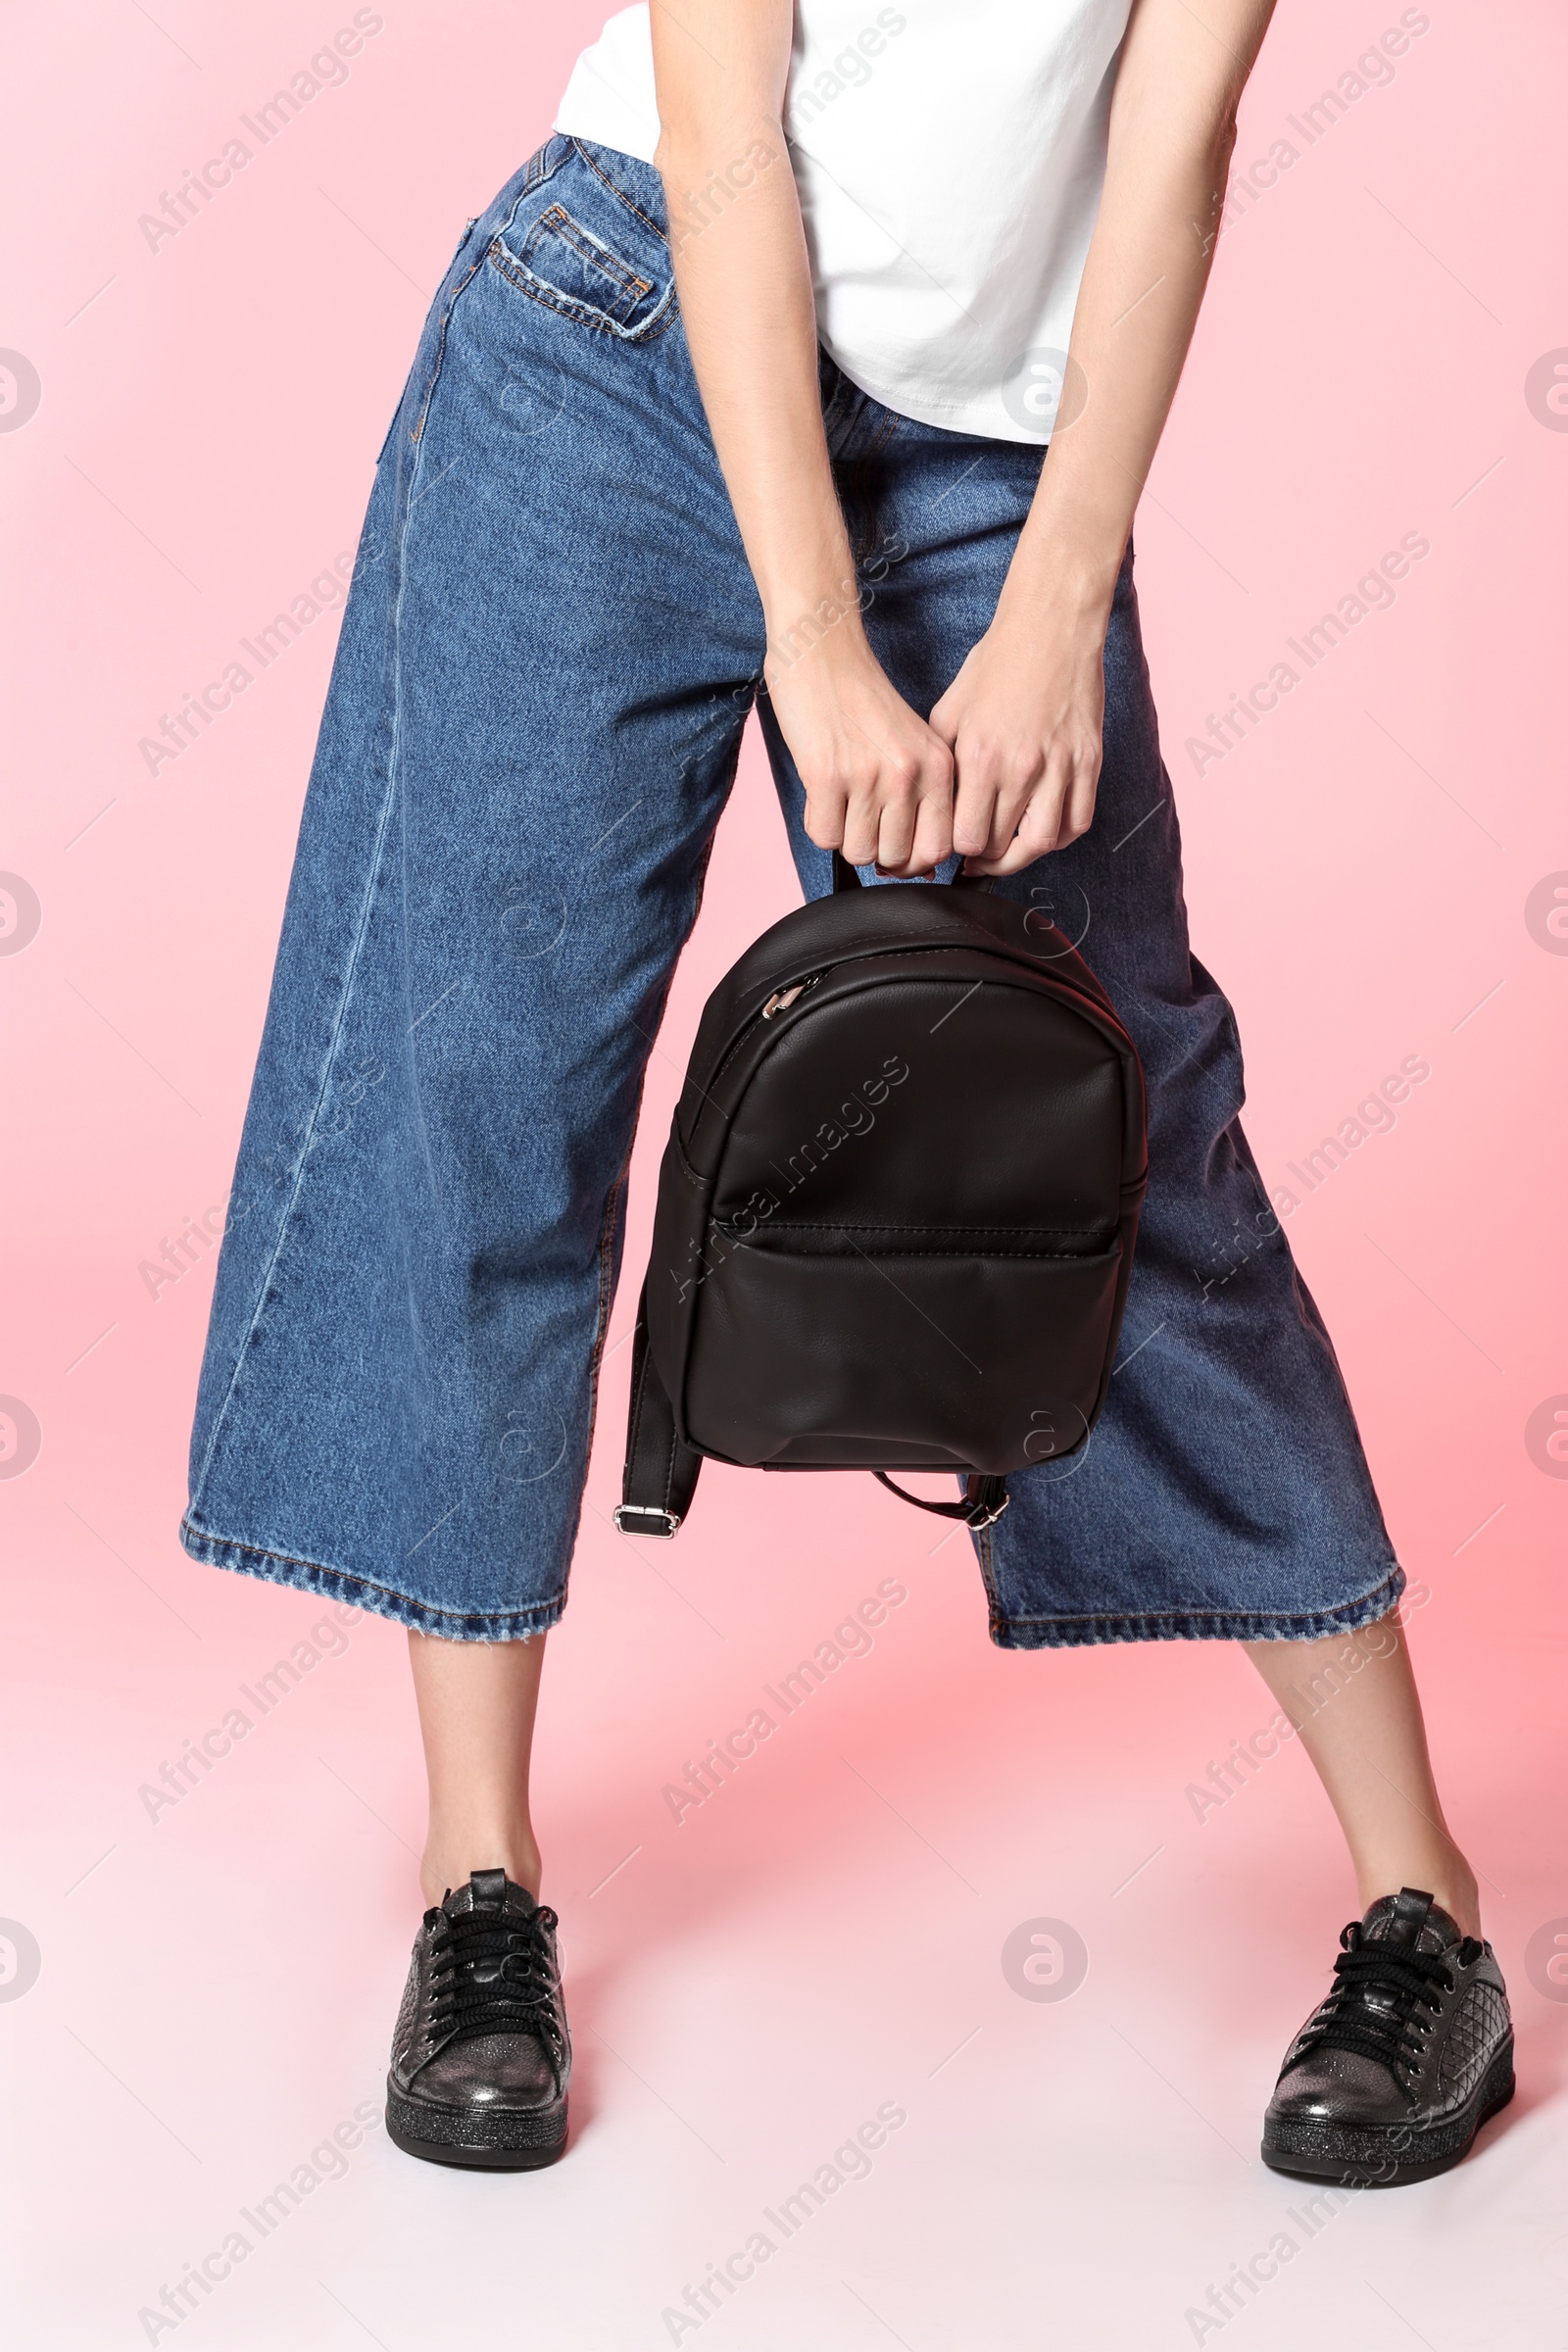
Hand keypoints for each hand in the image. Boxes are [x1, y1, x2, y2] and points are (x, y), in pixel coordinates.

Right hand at [764, 617, 953, 877]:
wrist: (824, 651)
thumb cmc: (864, 700)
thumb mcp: (913, 743)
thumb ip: (923, 797)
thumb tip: (915, 866)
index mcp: (938, 767)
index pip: (938, 848)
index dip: (912, 860)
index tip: (894, 848)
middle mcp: (910, 775)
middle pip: (895, 857)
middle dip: (873, 848)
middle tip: (860, 820)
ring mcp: (869, 777)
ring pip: (858, 852)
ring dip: (844, 836)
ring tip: (840, 801)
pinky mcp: (827, 776)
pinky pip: (824, 836)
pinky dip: (818, 824)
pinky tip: (820, 794)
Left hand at [930, 593, 1107, 874]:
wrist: (1049, 631)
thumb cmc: (996, 667)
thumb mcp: (950, 712)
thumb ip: (943, 764)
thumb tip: (934, 807)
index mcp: (981, 758)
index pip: (966, 837)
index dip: (957, 849)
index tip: (954, 848)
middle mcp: (1022, 768)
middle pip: (1001, 846)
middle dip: (984, 857)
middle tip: (976, 857)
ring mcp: (1060, 767)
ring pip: (1041, 844)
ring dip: (1021, 858)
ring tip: (1007, 854)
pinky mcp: (1088, 762)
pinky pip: (1077, 822)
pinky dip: (1058, 838)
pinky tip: (1041, 832)